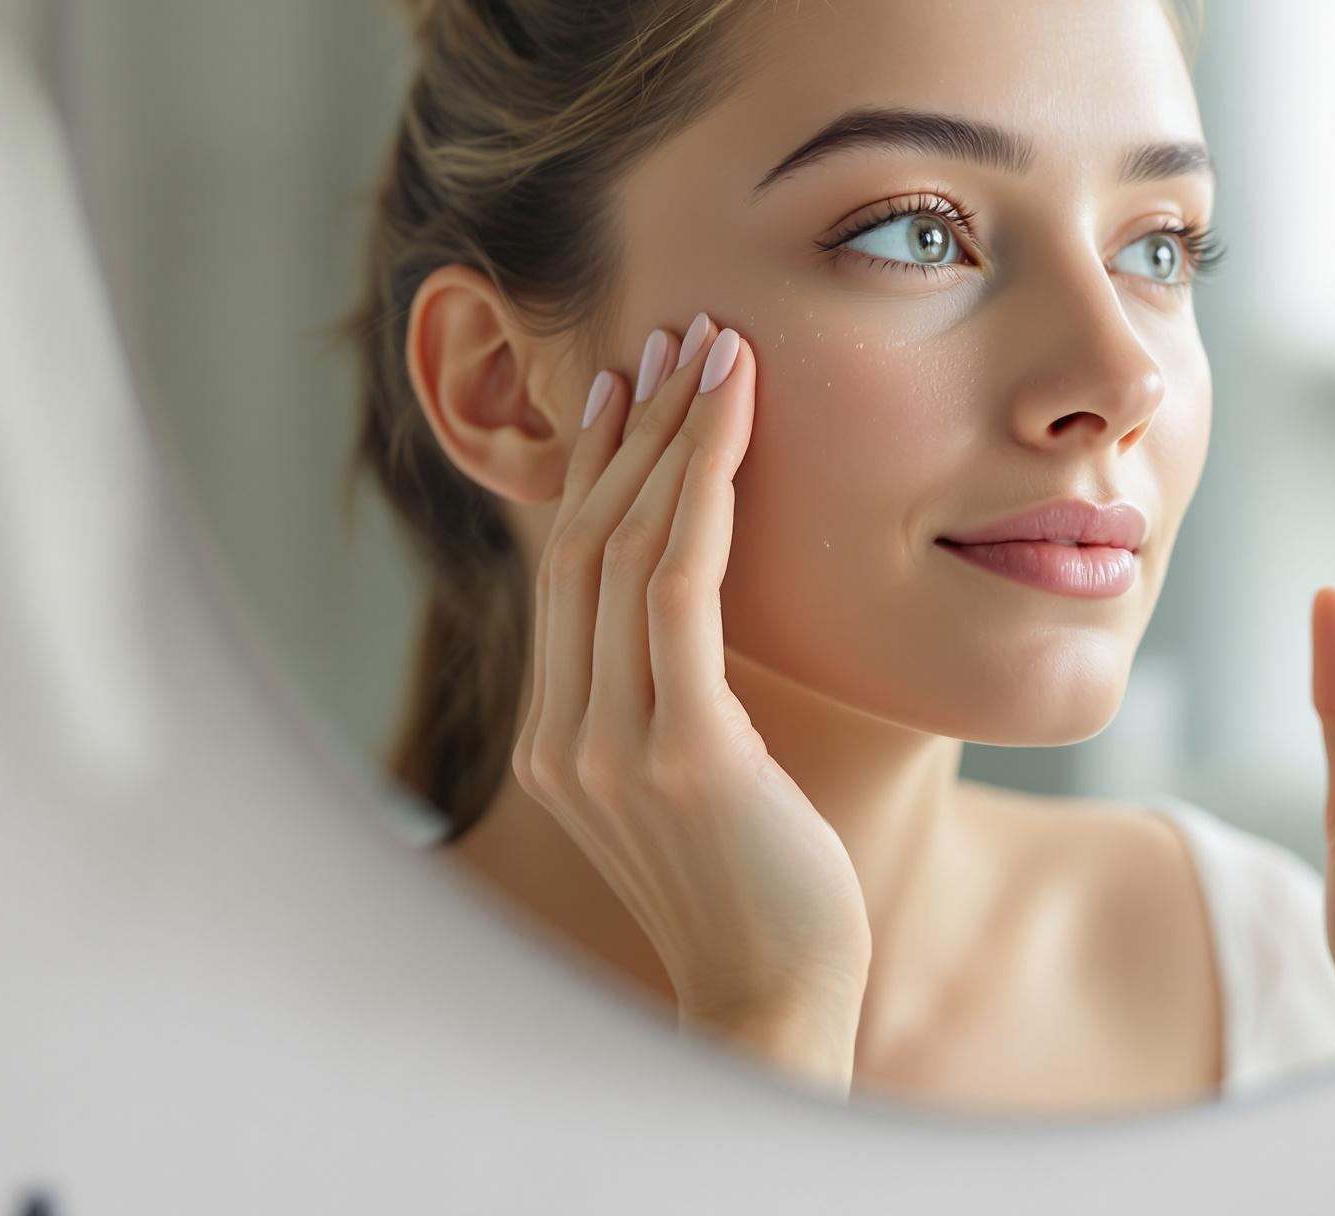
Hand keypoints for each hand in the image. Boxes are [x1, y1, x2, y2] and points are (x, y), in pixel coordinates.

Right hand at [514, 315, 870, 1092]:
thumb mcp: (708, 778)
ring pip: (627, 548)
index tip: (629, 384)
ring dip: (669, 435)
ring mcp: (607, 743)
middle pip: (583, 542)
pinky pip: (679, 587)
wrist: (779, 1000)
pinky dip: (703, 486)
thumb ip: (682, 701)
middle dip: (628, 429)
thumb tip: (709, 617)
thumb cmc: (769, 891)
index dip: (594, 468)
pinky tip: (731, 418)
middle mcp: (561, 734)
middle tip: (672, 334)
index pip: (567, 572)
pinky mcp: (678, 750)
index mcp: (556, 739)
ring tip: (710, 348)